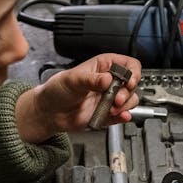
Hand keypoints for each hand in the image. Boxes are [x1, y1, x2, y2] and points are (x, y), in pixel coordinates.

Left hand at [16, 54, 141, 141]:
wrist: (49, 112)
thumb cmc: (57, 90)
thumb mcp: (72, 79)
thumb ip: (91, 79)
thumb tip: (107, 79)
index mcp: (103, 67)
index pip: (128, 65)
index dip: (132, 72)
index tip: (128, 81)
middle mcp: (109, 82)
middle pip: (132, 84)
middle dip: (127, 92)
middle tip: (116, 99)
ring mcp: (109, 98)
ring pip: (130, 100)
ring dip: (126, 105)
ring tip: (114, 108)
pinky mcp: (108, 114)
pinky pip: (122, 115)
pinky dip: (124, 117)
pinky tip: (121, 116)